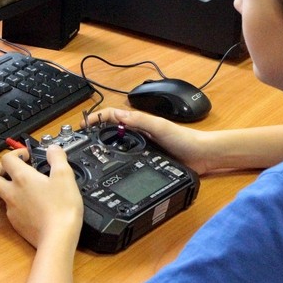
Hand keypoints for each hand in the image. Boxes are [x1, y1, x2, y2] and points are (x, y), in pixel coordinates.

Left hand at [0, 145, 82, 248]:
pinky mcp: (17, 224)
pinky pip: (12, 209)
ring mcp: (12, 210)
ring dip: (9, 187)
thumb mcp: (65, 177)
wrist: (57, 240)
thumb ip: (58, 158)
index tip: (27, 155)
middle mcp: (12, 193)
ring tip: (28, 187)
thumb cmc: (61, 208)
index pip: (6, 159)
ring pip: (1, 195)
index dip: (15, 153)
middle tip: (11, 169)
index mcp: (22, 178)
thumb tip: (53, 148)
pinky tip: (34, 205)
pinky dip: (19, 204)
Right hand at [83, 107, 216, 174]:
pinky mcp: (146, 160)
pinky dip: (116, 159)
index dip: (96, 118)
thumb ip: (140, 121)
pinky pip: (127, 158)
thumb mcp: (160, 127)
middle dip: (94, 132)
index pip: (112, 116)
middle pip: (110, 129)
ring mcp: (142, 146)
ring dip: (103, 145)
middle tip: (80, 142)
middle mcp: (138, 132)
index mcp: (139, 122)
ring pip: (117, 143)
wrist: (201, 156)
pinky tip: (110, 166)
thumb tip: (117, 116)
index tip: (82, 126)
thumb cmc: (184, 139)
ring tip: (89, 154)